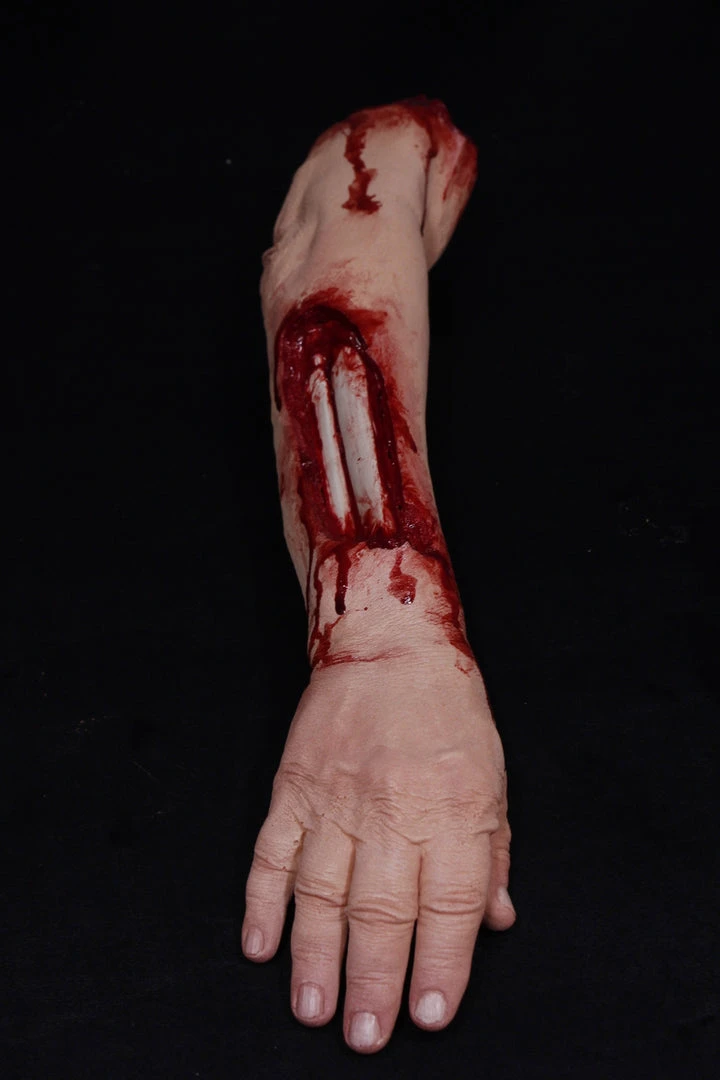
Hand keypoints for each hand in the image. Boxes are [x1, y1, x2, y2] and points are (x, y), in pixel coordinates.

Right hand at [241, 647, 515, 1053]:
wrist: (388, 644)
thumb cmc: (449, 713)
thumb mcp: (492, 777)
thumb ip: (492, 853)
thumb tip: (494, 923)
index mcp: (452, 806)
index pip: (449, 903)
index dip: (441, 964)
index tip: (430, 1014)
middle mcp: (393, 807)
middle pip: (382, 911)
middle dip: (374, 981)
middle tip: (365, 1036)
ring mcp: (335, 797)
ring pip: (322, 892)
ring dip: (315, 957)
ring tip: (314, 1011)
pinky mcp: (293, 786)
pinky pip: (271, 851)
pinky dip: (262, 901)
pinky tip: (260, 946)